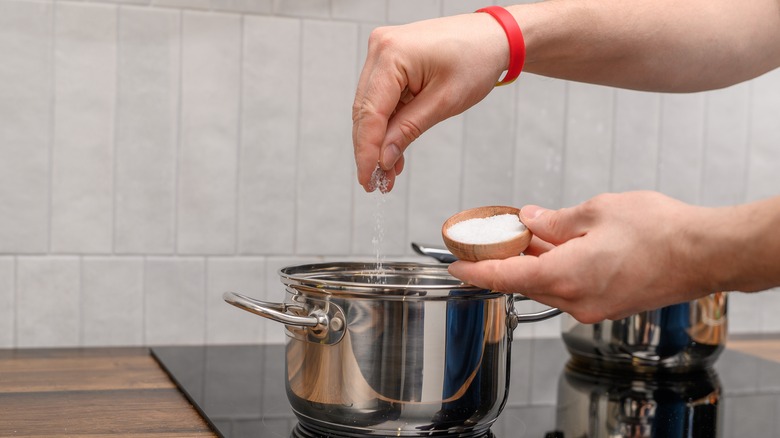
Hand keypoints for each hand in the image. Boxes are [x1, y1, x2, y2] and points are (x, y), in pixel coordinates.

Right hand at [352, 13, 508, 191]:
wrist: (493, 37)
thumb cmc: (476, 60)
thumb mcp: (444, 102)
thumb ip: (408, 130)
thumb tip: (383, 158)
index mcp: (392, 53)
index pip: (369, 112)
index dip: (366, 151)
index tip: (368, 179)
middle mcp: (380, 49)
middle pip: (364, 111)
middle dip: (370, 150)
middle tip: (375, 183)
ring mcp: (383, 53)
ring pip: (370, 108)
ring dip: (378, 142)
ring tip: (387, 174)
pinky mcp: (390, 61)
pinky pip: (382, 100)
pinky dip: (388, 126)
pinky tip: (394, 152)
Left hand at [448, 191, 718, 322]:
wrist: (705, 253)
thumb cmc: (660, 231)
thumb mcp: (596, 212)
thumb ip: (554, 221)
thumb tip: (530, 220)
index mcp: (565, 276)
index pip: (505, 277)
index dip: (475, 271)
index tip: (454, 265)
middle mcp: (575, 300)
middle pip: (525, 281)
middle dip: (507, 259)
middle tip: (495, 236)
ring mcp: (593, 307)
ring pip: (548, 285)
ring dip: (534, 262)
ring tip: (529, 234)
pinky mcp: (607, 306)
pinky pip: (569, 288)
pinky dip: (557, 269)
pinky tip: (558, 246)